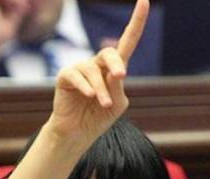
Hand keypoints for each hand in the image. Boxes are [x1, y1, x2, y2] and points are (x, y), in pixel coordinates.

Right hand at [42, 0, 149, 149]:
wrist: (78, 134)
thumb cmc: (99, 117)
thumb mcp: (116, 104)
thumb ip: (118, 87)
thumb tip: (116, 72)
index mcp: (114, 69)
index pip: (127, 42)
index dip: (136, 22)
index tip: (144, 1)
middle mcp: (98, 65)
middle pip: (110, 53)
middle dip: (116, 63)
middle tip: (121, 75)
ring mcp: (81, 70)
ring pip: (94, 70)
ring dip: (101, 89)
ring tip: (104, 105)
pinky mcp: (65, 77)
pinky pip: (76, 75)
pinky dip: (86, 86)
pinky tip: (90, 96)